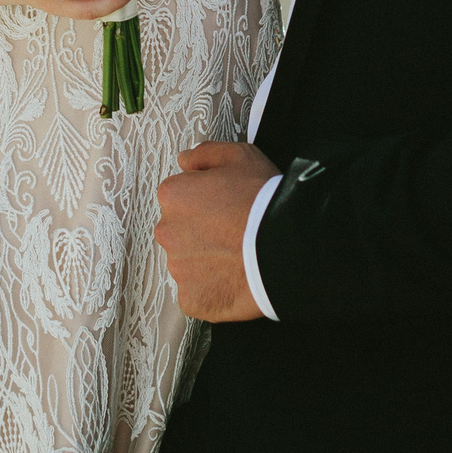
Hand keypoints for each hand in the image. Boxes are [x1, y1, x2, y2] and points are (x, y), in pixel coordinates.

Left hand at [154, 142, 280, 321]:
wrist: (284, 248)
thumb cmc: (263, 198)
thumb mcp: (241, 156)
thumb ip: (206, 153)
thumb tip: (184, 160)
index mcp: (173, 195)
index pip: (179, 195)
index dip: (205, 199)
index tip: (227, 205)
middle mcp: (166, 231)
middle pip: (180, 230)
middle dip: (201, 230)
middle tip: (233, 231)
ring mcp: (177, 269)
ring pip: (188, 262)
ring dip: (206, 260)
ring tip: (238, 257)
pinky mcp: (191, 299)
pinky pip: (198, 292)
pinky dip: (213, 288)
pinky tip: (236, 279)